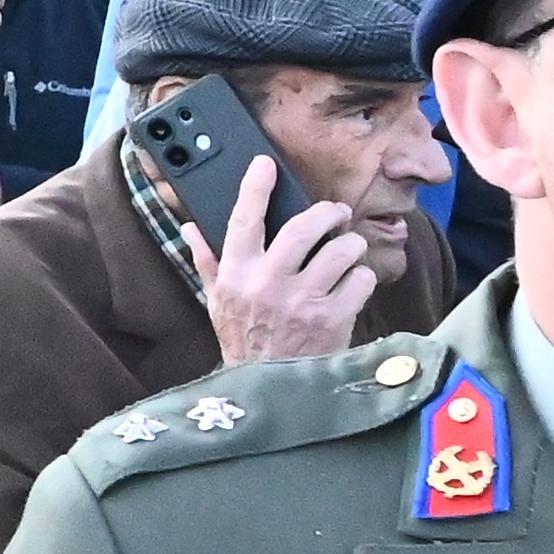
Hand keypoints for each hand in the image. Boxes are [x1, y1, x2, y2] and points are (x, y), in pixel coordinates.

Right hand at [175, 157, 376, 365]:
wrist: (267, 388)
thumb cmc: (243, 341)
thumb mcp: (217, 301)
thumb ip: (207, 262)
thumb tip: (190, 229)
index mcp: (237, 274)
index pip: (244, 219)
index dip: (255, 187)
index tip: (265, 164)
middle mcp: (268, 283)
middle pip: (305, 227)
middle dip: (328, 213)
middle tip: (336, 214)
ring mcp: (303, 301)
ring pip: (341, 251)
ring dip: (352, 245)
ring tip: (350, 250)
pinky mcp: (332, 319)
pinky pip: (360, 280)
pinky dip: (362, 278)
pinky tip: (353, 285)